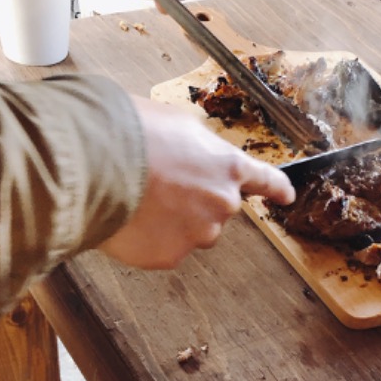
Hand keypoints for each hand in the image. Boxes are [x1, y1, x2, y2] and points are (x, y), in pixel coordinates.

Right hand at [98, 97, 295, 268]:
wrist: (94, 162)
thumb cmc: (131, 133)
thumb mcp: (176, 123)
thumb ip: (199, 147)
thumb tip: (196, 156)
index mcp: (229, 167)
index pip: (266, 180)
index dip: (276, 189)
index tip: (286, 196)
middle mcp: (223, 204)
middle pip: (216, 209)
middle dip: (192, 201)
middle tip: (158, 185)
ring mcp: (198, 234)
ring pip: (189, 232)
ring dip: (169, 221)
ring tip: (137, 199)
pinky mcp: (170, 256)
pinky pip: (161, 250)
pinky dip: (146, 239)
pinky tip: (128, 218)